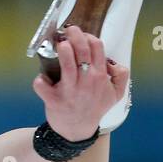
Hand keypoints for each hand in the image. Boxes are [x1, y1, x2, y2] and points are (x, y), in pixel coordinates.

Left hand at [31, 25, 128, 140]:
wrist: (77, 131)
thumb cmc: (94, 107)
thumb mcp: (116, 94)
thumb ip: (122, 76)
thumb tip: (113, 62)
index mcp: (99, 76)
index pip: (97, 47)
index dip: (89, 36)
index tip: (82, 35)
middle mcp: (86, 82)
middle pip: (82, 50)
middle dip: (75, 35)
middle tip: (68, 30)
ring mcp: (69, 91)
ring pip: (67, 65)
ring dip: (63, 50)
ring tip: (60, 44)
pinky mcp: (54, 100)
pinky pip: (43, 87)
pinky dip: (40, 81)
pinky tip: (42, 78)